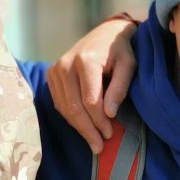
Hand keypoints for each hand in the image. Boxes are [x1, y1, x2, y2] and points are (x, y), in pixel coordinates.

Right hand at [46, 17, 138, 152]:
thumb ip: (119, 88)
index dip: (99, 121)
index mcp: (85, 61)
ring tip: (93, 140)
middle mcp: (65, 65)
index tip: (109, 134)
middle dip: (87, 130)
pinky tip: (83, 126)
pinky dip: (70, 117)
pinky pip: (59, 103)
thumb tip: (110, 114)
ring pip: (64, 107)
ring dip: (78, 127)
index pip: (90, 101)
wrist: (104, 33)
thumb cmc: (120, 50)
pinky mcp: (51, 75)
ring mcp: (55, 70)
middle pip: (74, 107)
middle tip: (99, 147)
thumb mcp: (128, 66)